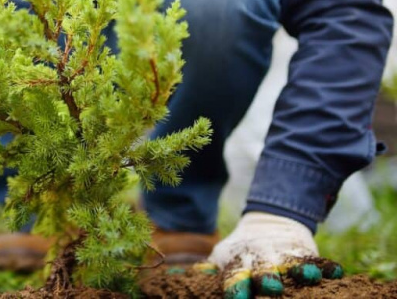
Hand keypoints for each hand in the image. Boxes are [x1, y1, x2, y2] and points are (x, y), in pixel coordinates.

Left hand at [205, 212, 342, 297]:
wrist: (268, 223)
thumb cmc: (240, 251)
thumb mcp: (222, 257)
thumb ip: (206, 271)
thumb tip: (178, 277)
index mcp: (239, 266)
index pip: (235, 279)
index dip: (236, 288)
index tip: (235, 296)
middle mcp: (262, 263)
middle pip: (265, 274)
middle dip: (267, 281)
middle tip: (271, 288)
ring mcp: (285, 257)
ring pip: (292, 266)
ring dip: (299, 272)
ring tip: (306, 276)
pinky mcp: (305, 253)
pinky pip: (317, 260)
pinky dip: (326, 266)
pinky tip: (336, 272)